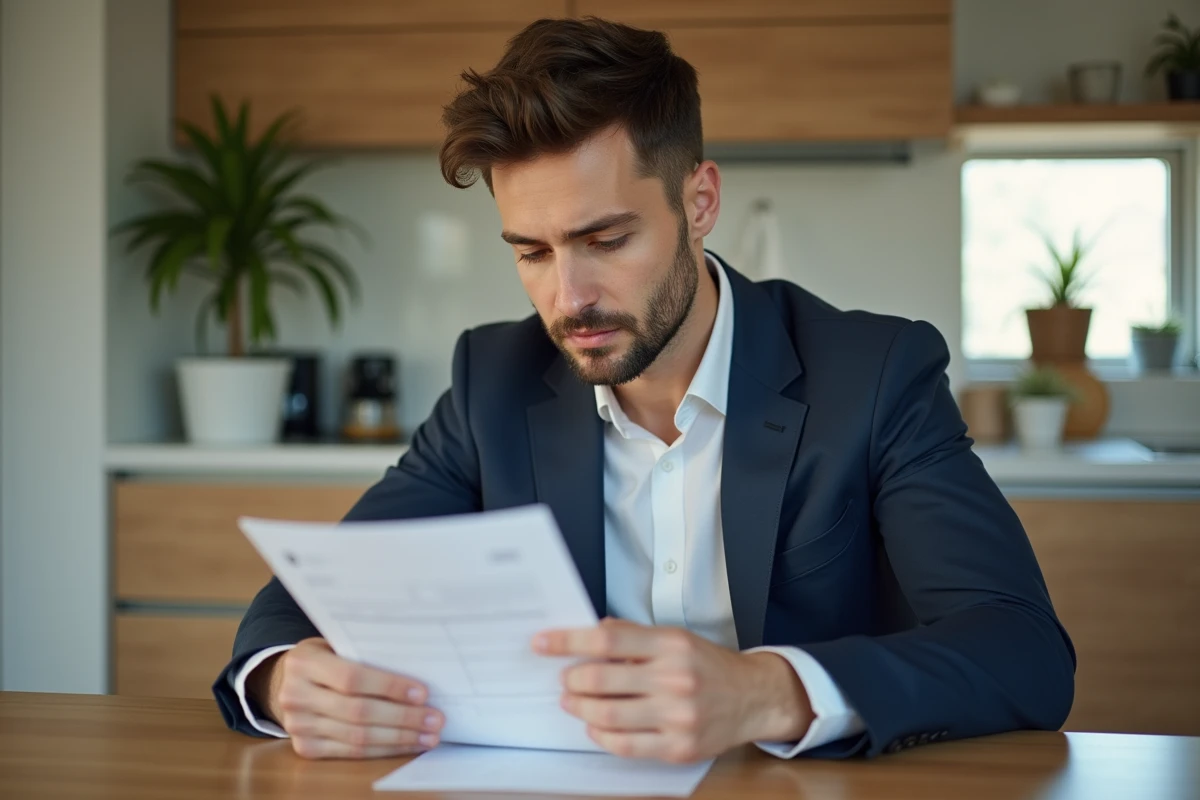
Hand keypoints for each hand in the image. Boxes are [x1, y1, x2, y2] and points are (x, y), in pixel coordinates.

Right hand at [249, 638, 443, 758]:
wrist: (285, 681)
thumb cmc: (325, 657)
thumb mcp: (336, 644)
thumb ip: (365, 653)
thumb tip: (419, 667)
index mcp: (304, 662)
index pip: (352, 678)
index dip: (389, 687)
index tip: (422, 693)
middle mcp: (296, 695)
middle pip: (358, 712)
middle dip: (402, 718)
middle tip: (435, 719)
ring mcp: (298, 725)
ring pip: (357, 737)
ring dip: (399, 738)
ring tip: (429, 736)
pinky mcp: (305, 747)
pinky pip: (351, 753)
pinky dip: (384, 750)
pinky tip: (407, 744)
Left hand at [533, 619, 812, 761]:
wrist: (753, 698)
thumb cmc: (709, 666)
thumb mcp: (676, 637)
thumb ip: (635, 635)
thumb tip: (593, 631)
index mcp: (671, 645)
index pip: (608, 639)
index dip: (568, 641)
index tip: (543, 642)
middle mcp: (674, 679)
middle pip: (601, 679)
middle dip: (572, 680)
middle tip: (565, 679)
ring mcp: (677, 717)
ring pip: (608, 716)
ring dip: (580, 708)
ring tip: (574, 701)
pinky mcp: (678, 747)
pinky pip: (625, 746)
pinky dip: (602, 736)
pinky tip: (596, 727)